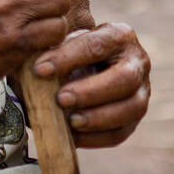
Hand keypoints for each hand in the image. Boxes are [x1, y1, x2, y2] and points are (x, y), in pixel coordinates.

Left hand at [31, 23, 150, 147]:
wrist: (83, 68)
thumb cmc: (67, 54)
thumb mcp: (59, 45)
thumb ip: (49, 53)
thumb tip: (31, 72)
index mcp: (119, 35)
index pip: (96, 45)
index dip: (67, 58)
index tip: (39, 70)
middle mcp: (138, 61)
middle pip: (124, 78)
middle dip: (91, 91)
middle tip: (61, 99)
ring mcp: (142, 90)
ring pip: (131, 108)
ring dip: (98, 117)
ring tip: (70, 122)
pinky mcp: (135, 116)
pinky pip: (122, 132)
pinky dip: (97, 138)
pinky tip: (74, 136)